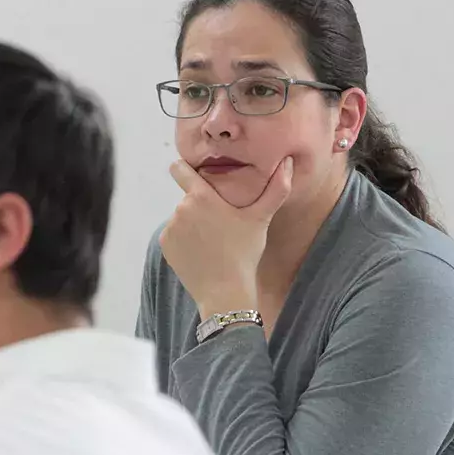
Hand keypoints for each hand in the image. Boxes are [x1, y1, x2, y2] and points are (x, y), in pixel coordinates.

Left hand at [159, 156, 293, 318]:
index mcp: (200, 197)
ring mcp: (170, 228)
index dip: (185, 168)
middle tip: (220, 221)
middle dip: (200, 205)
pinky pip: (174, 235)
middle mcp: (180, 209)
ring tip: (212, 240)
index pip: (179, 169)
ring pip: (182, 218)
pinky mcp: (165, 245)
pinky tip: (201, 251)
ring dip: (192, 223)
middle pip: (188, 198)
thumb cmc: (244, 253)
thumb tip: (288, 161)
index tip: (195, 173)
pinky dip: (184, 240)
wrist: (225, 293)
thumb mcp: (261, 219)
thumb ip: (275, 189)